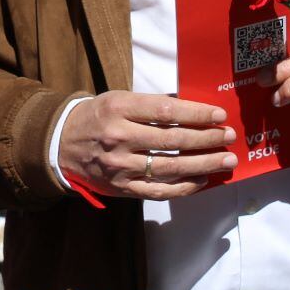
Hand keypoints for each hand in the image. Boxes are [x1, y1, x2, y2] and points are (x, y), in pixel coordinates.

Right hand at [58, 91, 236, 200]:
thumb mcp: (119, 98)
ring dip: (203, 165)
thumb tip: (193, 109)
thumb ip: (152, 104)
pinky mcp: (121, 187)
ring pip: (170, 168)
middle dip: (207, 139)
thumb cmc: (98, 116)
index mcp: (119, 108)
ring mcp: (120, 165)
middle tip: (229, 137)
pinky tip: (201, 180)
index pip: (166, 110)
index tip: (219, 114)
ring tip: (226, 161)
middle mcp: (119, 137)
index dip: (197, 113)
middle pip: (173, 140)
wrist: (61, 143)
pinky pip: (158, 191)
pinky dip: (183, 187)